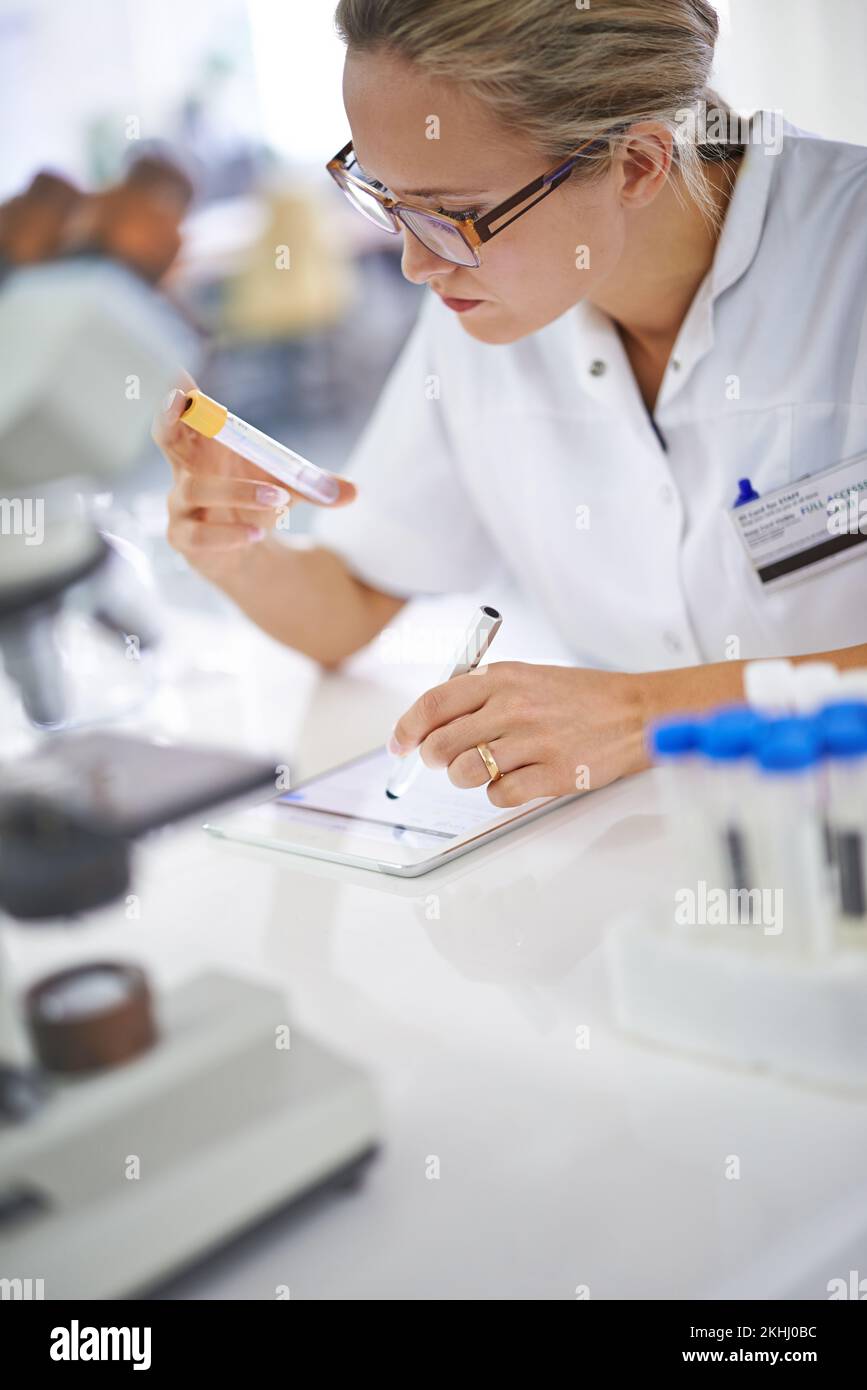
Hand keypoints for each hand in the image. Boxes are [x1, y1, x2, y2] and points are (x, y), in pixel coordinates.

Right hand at [154, 377, 355, 581]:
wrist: (247, 549)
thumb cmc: (257, 502)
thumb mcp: (290, 488)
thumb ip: (317, 485)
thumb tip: (356, 491)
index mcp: (208, 446)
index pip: (187, 412)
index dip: (180, 393)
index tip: (182, 373)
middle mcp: (185, 468)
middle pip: (165, 436)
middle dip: (168, 416)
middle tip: (179, 400)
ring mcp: (179, 502)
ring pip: (195, 489)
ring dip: (238, 491)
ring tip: (278, 499)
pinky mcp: (181, 537)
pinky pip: (197, 534)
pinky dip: (227, 534)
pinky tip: (255, 536)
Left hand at [388, 661, 647, 805]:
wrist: (636, 712)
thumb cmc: (581, 697)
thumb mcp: (527, 677)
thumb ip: (482, 694)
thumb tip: (433, 722)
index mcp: (502, 679)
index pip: (433, 704)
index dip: (407, 728)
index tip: (399, 744)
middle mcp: (513, 707)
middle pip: (441, 745)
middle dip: (435, 760)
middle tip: (446, 761)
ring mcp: (533, 742)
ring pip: (464, 773)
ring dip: (467, 777)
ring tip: (488, 768)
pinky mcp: (552, 774)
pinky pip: (499, 795)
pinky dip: (499, 793)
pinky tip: (517, 779)